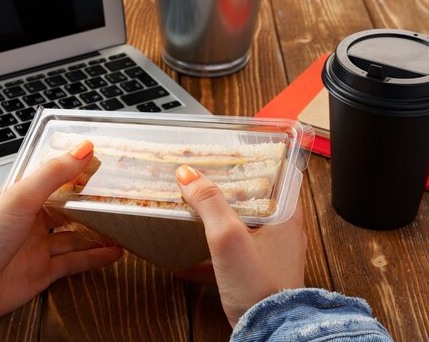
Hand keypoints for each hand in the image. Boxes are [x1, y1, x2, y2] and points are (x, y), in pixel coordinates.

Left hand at [0, 141, 121, 316]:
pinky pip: (74, 262)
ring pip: (74, 237)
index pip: (53, 181)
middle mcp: (29, 221)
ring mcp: (37, 247)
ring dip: (97, 233)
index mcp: (20, 197)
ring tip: (121, 226)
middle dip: (90, 205)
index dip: (76, 174)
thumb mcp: (21, 197)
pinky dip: (94, 257)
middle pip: (67, 210)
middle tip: (117, 198)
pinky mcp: (43, 272)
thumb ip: (54, 173)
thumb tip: (83, 149)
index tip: (101, 166)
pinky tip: (113, 252)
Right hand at [174, 165, 305, 326]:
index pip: (282, 171)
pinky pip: (234, 252)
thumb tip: (187, 174)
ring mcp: (271, 252)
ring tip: (196, 208)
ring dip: (221, 215)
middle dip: (232, 185)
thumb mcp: (228, 236)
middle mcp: (283, 230)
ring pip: (245, 223)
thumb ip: (209, 202)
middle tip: (208, 175)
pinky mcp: (258, 271)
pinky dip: (214, 249)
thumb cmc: (258, 286)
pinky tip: (187, 261)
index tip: (238, 148)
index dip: (262, 156)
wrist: (269, 332)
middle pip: (259, 195)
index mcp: (285, 214)